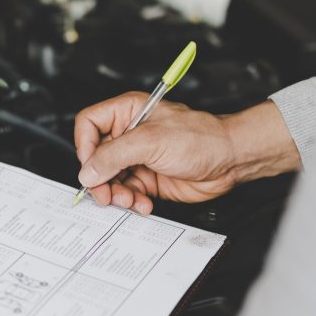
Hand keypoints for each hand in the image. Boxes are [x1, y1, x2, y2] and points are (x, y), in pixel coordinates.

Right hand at [74, 92, 299, 213]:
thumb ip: (114, 156)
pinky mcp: (147, 179)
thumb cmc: (202, 138)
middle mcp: (130, 134)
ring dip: (116, 194)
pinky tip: (143, 203)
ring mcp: (138, 158)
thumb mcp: (151, 141)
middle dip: (100, 179)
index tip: (92, 166)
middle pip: (96, 158)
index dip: (85, 146)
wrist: (230, 161)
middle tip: (105, 194)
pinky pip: (127, 193)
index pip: (89, 124)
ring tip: (128, 200)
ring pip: (109, 179)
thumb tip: (88, 171)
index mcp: (128, 112)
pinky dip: (131, 202)